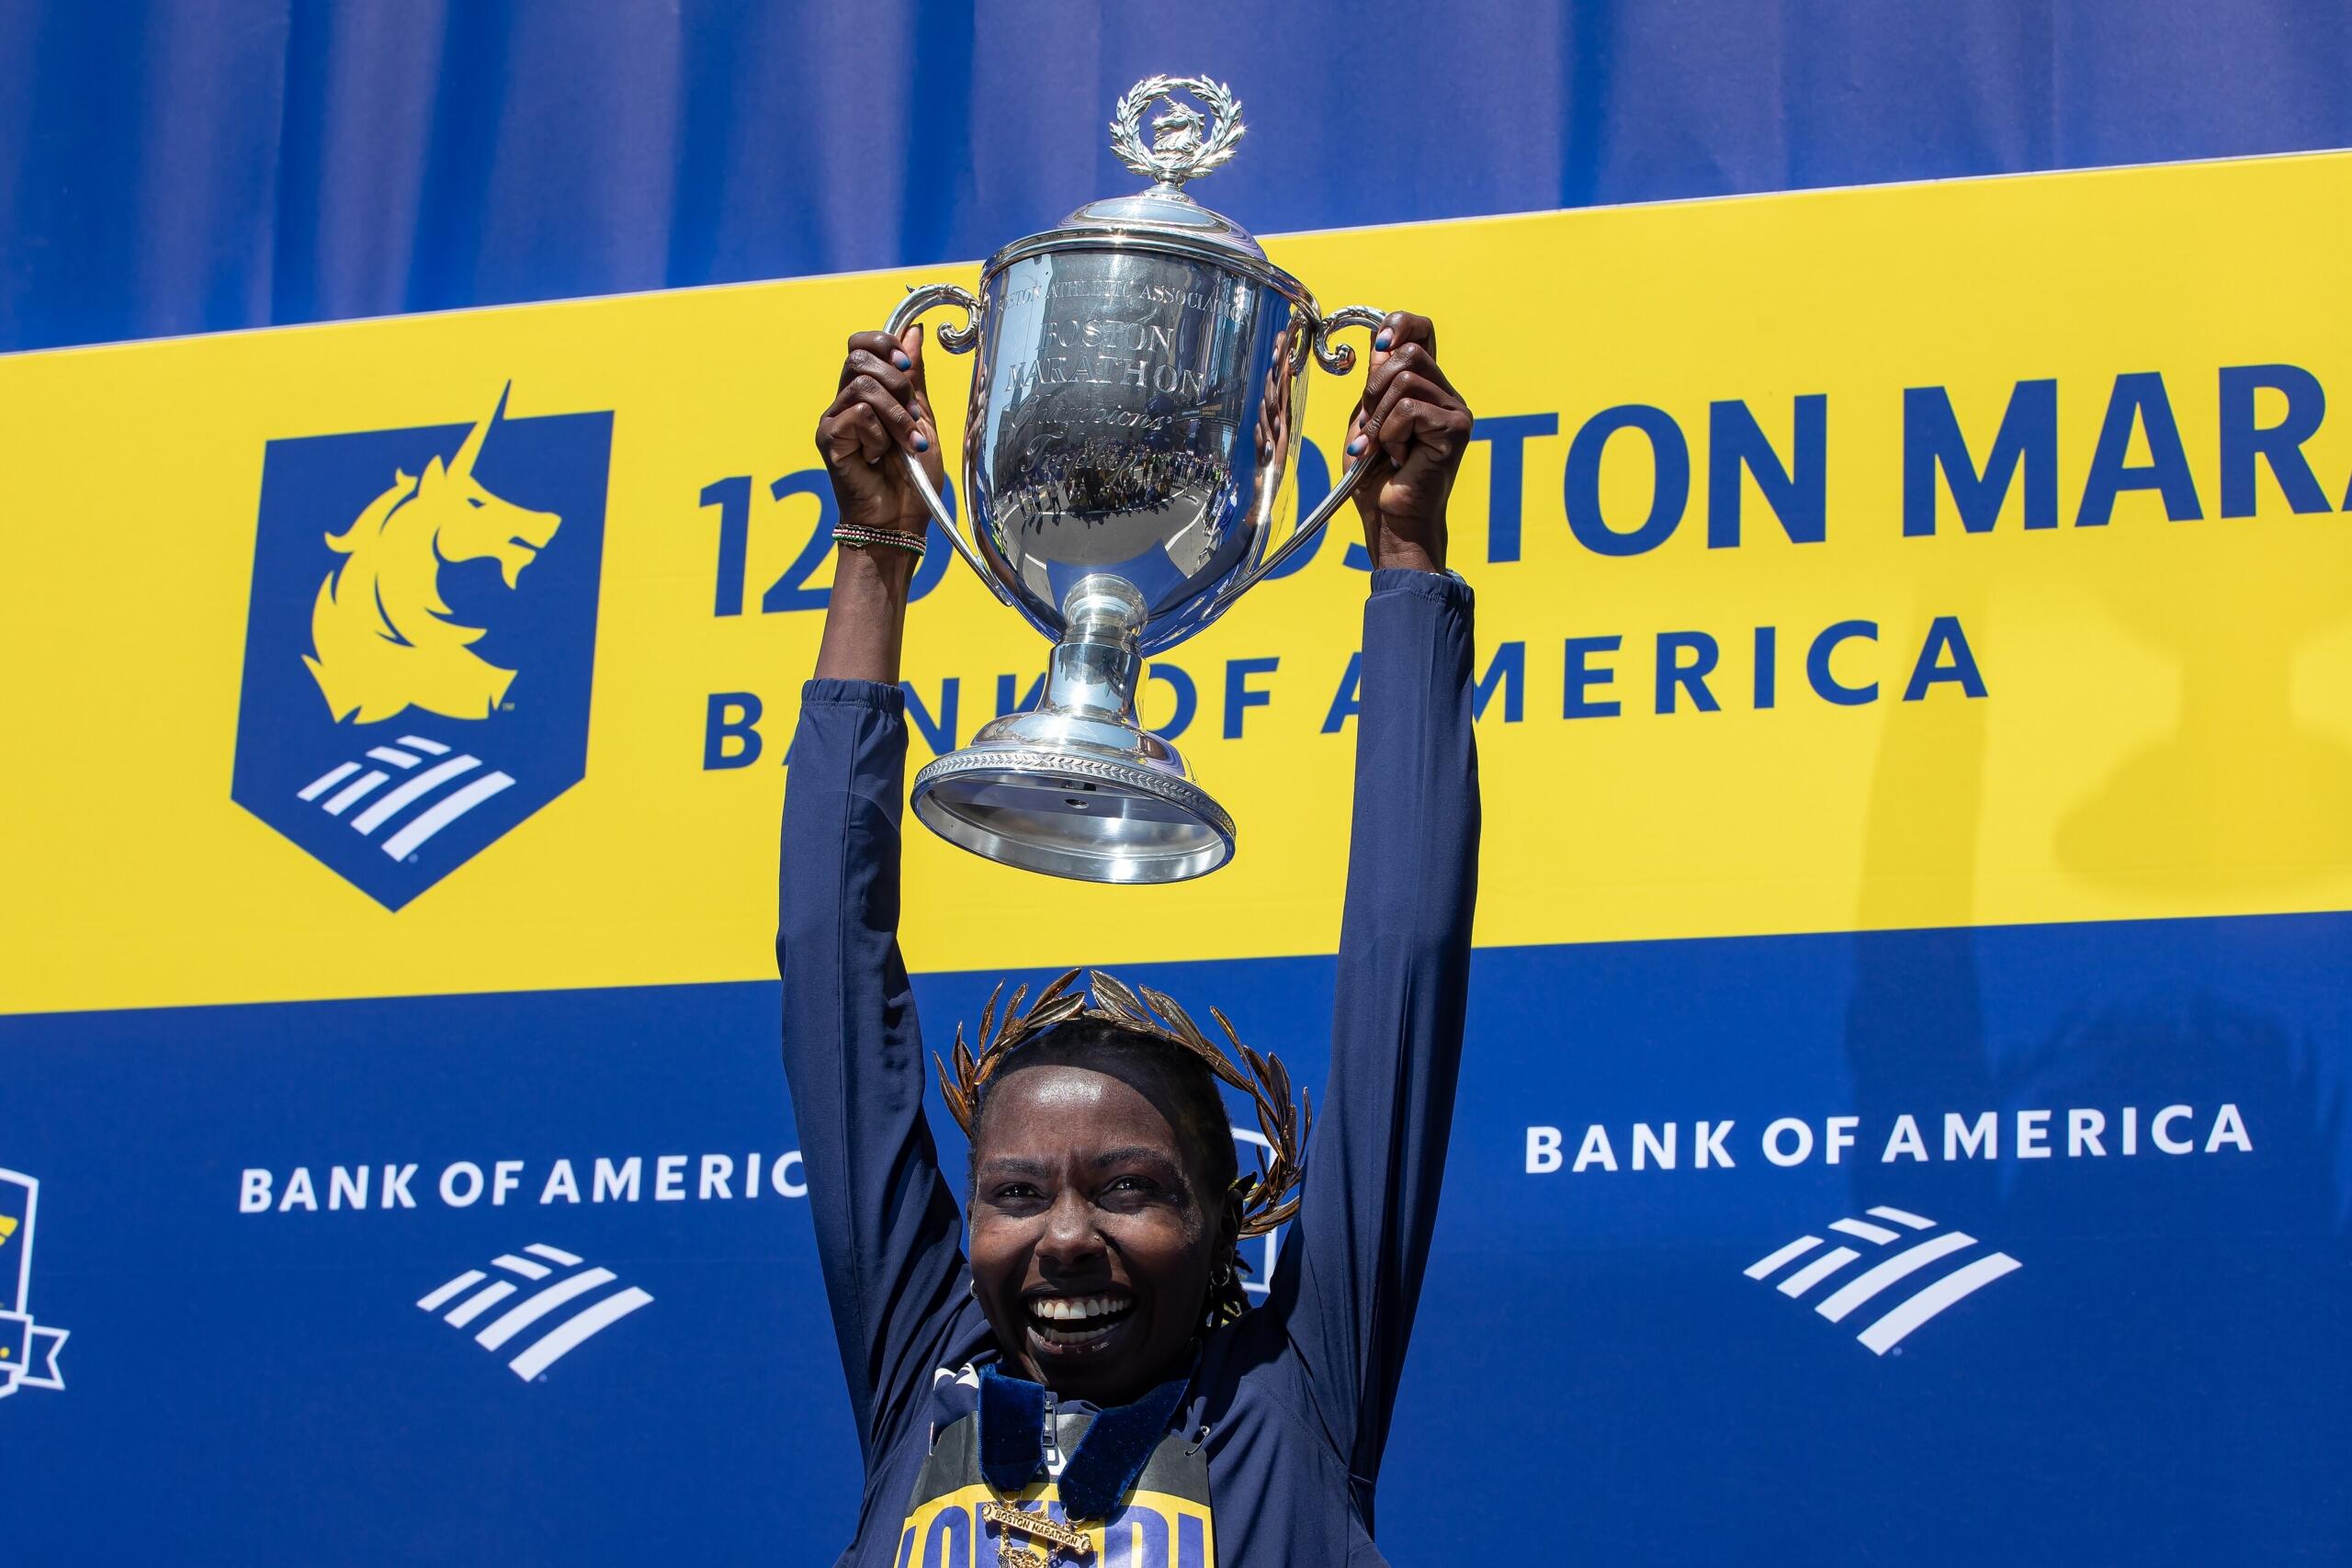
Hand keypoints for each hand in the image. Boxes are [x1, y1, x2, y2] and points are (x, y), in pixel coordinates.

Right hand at [814, 325, 946, 536]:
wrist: (899, 521)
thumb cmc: (911, 478)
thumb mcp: (921, 420)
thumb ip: (914, 378)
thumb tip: (914, 332)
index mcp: (865, 394)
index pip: (860, 344)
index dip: (884, 343)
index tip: (907, 363)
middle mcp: (843, 402)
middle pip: (859, 357)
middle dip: (898, 382)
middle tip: (914, 415)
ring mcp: (832, 420)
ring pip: (864, 386)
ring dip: (896, 416)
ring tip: (907, 444)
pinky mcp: (827, 438)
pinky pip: (858, 414)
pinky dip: (879, 436)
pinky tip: (879, 458)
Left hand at [1342, 311, 1470, 573]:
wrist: (1391, 519)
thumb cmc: (1377, 477)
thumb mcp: (1367, 418)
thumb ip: (1376, 381)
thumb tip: (1382, 343)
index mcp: (1426, 387)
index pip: (1422, 330)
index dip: (1400, 325)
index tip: (1379, 345)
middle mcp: (1446, 394)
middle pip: (1409, 353)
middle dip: (1375, 387)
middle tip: (1371, 425)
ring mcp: (1455, 410)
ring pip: (1405, 381)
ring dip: (1380, 417)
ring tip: (1382, 447)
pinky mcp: (1456, 428)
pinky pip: (1410, 409)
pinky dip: (1391, 434)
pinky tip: (1399, 457)